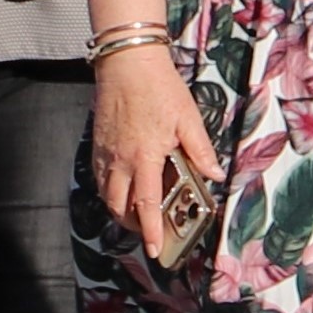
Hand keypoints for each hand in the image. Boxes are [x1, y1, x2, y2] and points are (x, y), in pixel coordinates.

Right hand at [89, 43, 219, 256]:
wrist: (127, 62)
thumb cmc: (159, 87)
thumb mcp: (188, 118)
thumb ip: (201, 150)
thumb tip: (214, 174)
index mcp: (145, 156)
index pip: (147, 204)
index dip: (151, 231)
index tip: (155, 249)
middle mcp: (121, 160)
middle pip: (119, 207)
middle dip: (132, 226)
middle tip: (149, 231)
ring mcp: (106, 153)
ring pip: (106, 195)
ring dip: (120, 210)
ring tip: (137, 214)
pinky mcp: (98, 145)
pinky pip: (100, 178)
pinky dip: (110, 191)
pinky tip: (123, 187)